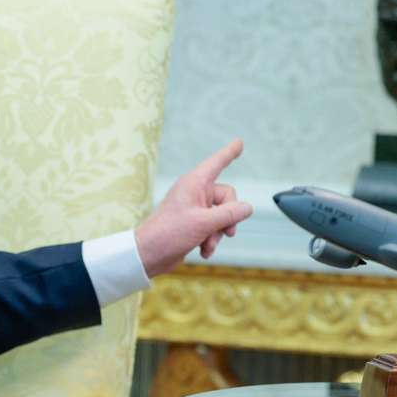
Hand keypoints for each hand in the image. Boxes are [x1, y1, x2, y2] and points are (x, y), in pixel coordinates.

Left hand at [134, 139, 252, 277]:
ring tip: (207, 245)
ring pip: (222, 215)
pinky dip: (211, 239)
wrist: (148, 255)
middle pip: (227, 198)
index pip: (217, 163)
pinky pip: (213, 227)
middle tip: (226, 232)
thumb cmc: (169, 234)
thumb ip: (229, 214)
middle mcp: (195, 192)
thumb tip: (247, 207)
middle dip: (228, 218)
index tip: (239, 142)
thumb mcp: (203, 223)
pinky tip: (203, 251)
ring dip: (218, 233)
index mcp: (194, 183)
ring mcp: (195, 208)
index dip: (229, 153)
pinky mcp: (194, 223)